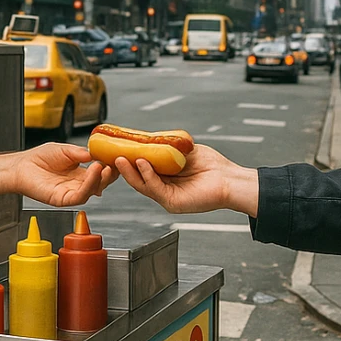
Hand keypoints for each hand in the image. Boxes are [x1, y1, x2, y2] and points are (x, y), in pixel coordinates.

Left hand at [13, 143, 118, 206]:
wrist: (21, 166)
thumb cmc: (39, 158)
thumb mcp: (64, 150)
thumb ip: (79, 153)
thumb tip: (95, 154)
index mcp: (80, 173)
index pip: (101, 173)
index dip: (110, 167)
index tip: (118, 158)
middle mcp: (78, 184)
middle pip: (100, 183)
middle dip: (110, 175)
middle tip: (115, 164)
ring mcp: (71, 193)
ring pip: (92, 191)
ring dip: (100, 179)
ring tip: (102, 166)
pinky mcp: (62, 199)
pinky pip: (80, 196)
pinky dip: (88, 184)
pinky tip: (92, 172)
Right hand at [113, 144, 258, 216]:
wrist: (230, 179)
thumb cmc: (212, 166)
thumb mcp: (182, 151)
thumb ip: (165, 148)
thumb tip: (146, 139)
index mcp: (164, 176)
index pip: (141, 168)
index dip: (128, 159)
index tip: (117, 148)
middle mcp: (163, 187)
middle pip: (137, 177)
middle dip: (123, 166)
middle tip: (111, 154)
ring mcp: (166, 196)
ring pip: (142, 184)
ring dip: (130, 171)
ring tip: (120, 158)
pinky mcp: (172, 202)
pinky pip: (155, 188)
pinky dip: (147, 175)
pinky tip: (142, 163)